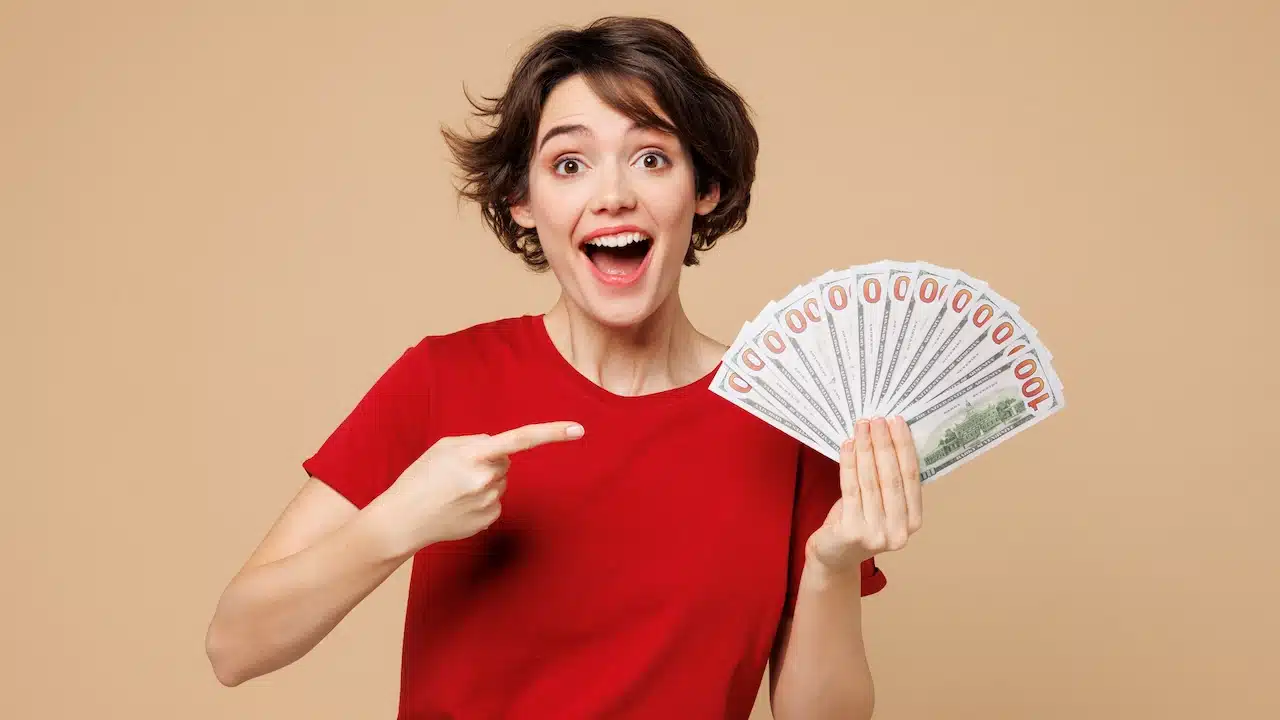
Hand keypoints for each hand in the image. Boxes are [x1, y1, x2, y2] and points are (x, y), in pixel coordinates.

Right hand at [373, 421, 584, 555]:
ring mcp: (490, 502)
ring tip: (452, 492)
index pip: (520, 439)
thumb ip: (476, 442)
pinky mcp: (490, 520)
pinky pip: (495, 502)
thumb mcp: (443, 448)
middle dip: (488, 463)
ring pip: (500, 483)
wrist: (402, 520)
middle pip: (505, 462)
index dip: (551, 433)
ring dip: (483, 483)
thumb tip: (500, 450)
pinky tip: (458, 507)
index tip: (578, 430)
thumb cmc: (419, 479)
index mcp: (475, 455)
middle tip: (456, 474)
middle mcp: (487, 479)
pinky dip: (481, 502)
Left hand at [807, 416, 923, 574]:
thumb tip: (890, 435)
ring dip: (866, 449)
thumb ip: (890, 481)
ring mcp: (876, 534)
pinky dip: (849, 463)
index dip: (904, 448)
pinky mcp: (852, 531)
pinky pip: (851, 488)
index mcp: (913, 522)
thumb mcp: (882, 505)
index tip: (897, 423)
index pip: (911, 477)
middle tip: (877, 419)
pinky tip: (847, 445)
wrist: (834, 555)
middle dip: (884, 444)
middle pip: (892, 477)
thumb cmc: (859, 523)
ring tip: (861, 426)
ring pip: (871, 481)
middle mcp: (899, 531)